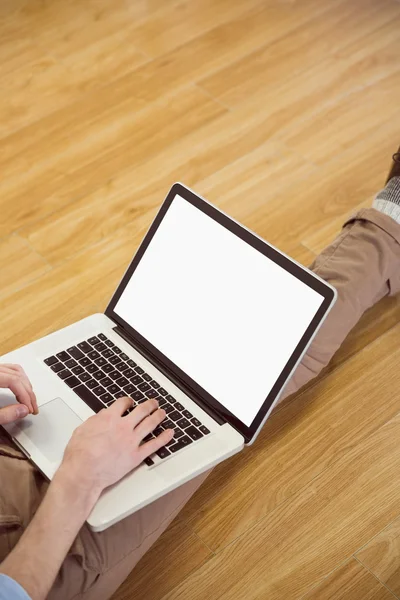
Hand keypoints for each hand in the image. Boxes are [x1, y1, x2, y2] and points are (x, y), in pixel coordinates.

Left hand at [0, 364, 37, 424]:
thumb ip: (4, 414)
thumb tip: (23, 411)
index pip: (14, 381)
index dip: (25, 396)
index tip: (29, 409)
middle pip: (17, 375)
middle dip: (28, 393)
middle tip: (33, 408)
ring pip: (16, 370)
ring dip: (26, 385)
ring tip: (29, 400)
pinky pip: (10, 370)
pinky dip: (19, 380)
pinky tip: (20, 391)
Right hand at [59, 397, 173, 500]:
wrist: (83, 472)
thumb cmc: (79, 454)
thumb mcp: (82, 429)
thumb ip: (95, 420)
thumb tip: (103, 415)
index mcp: (109, 418)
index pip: (123, 404)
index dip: (128, 401)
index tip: (131, 402)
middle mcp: (123, 427)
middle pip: (141, 411)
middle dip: (149, 405)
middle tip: (153, 403)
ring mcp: (131, 441)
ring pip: (150, 424)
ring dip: (158, 416)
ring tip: (162, 413)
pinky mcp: (136, 456)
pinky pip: (154, 445)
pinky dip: (164, 438)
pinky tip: (170, 433)